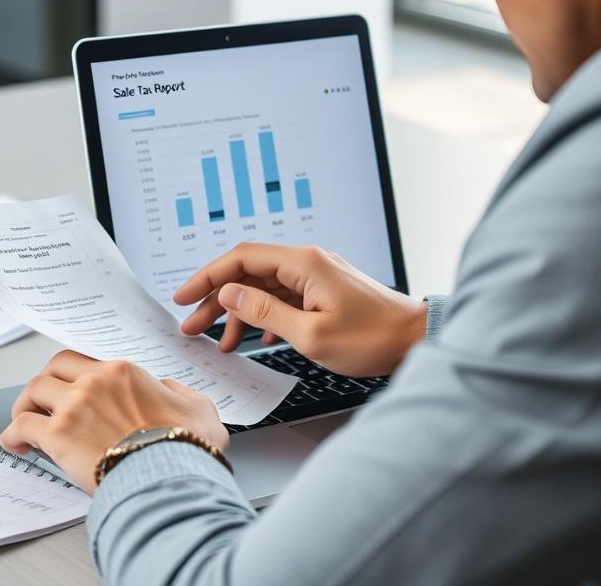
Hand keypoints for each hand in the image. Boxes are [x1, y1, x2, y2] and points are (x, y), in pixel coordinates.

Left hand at [0, 350, 228, 492]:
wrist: (171, 478)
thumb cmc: (186, 447)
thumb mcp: (199, 409)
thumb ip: (179, 393)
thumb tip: (168, 390)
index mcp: (123, 372)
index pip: (84, 360)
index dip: (72, 375)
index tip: (68, 388)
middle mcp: (94, 382)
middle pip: (53, 368)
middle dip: (45, 385)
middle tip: (44, 403)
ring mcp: (74, 406)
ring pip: (33, 390)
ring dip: (25, 406)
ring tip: (26, 423)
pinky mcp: (58, 435)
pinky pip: (21, 425)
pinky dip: (13, 434)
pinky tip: (17, 445)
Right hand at [174, 244, 426, 377]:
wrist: (418, 340)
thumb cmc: (373, 338)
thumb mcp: (311, 334)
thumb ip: (264, 313)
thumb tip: (229, 294)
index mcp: (303, 264)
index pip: (241, 259)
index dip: (207, 277)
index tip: (183, 297)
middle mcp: (308, 263)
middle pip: (248, 274)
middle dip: (216, 299)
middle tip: (191, 326)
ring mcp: (317, 277)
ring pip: (263, 289)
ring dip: (238, 313)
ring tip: (219, 342)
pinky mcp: (325, 292)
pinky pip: (283, 299)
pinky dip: (264, 317)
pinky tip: (257, 340)